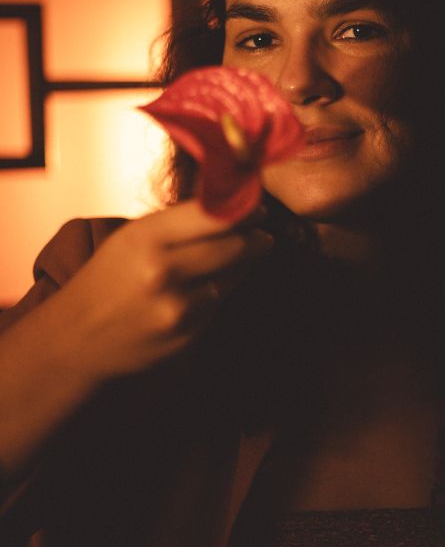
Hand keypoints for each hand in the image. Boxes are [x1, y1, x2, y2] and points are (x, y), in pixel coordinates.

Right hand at [49, 200, 272, 382]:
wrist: (77, 338)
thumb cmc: (108, 279)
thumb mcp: (133, 238)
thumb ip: (179, 224)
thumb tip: (234, 209)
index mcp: (146, 237)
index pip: (212, 215)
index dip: (243, 211)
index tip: (259, 208)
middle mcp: (162, 271)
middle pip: (232, 247)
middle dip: (255, 241)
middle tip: (264, 237)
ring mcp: (176, 307)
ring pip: (230, 278)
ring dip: (237, 270)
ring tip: (227, 264)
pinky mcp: (186, 336)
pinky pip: (217, 306)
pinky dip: (214, 298)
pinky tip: (194, 297)